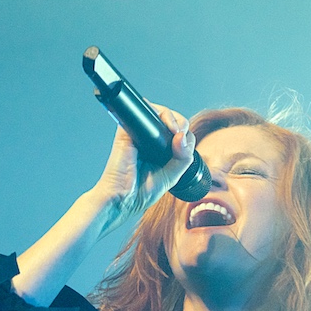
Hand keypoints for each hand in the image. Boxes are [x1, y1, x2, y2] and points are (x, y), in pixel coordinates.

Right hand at [89, 103, 194, 234]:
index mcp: (162, 150)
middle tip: (179, 134)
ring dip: (170, 116)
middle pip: (171, 119)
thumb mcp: (173, 175)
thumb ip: (183, 157)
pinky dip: (153, 112)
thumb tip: (182, 136)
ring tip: (174, 130)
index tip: (185, 146)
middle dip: (181, 122)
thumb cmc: (143, 190)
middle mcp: (151, 140)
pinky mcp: (127, 131)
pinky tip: (163, 124)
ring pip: (158, 111)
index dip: (186, 135)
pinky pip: (140, 113)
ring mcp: (139, 133)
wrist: (124, 198)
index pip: (180, 133)